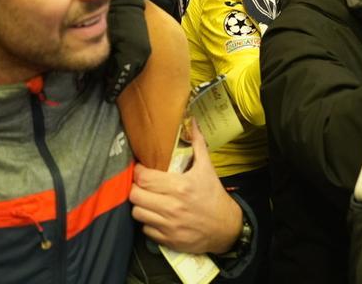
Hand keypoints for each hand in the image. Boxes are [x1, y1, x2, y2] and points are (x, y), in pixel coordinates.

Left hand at [129, 120, 242, 254]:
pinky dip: (148, 222)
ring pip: (137, 213)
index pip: (144, 178)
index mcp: (179, 186)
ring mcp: (169, 225)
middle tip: (142, 185)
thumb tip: (191, 121)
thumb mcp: (207, 168)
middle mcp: (171, 207)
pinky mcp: (168, 240)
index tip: (142, 169)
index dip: (139, 172)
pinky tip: (156, 215)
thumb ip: (197, 144)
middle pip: (135, 195)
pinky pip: (145, 229)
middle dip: (136, 188)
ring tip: (147, 199)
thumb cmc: (213, 195)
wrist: (226, 226)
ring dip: (140, 205)